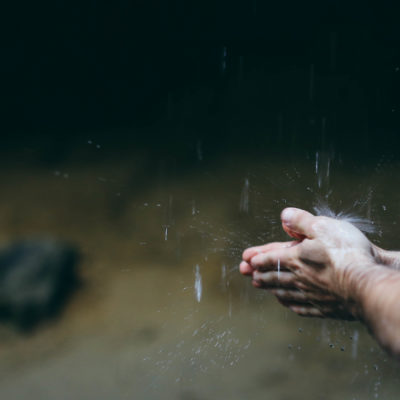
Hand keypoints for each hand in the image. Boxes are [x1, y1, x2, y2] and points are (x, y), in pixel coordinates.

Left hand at [240, 208, 382, 319]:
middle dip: (258, 274)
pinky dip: (291, 305)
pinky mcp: (325, 308)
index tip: (246, 260)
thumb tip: (284, 215)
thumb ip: (301, 221)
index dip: (258, 257)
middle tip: (247, 275)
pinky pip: (302, 307)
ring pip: (284, 292)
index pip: (271, 257)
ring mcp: (311, 295)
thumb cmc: (346, 254)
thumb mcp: (322, 226)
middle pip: (274, 276)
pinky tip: (289, 305)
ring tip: (261, 287)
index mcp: (297, 258)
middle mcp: (300, 278)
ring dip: (271, 288)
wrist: (367, 285)